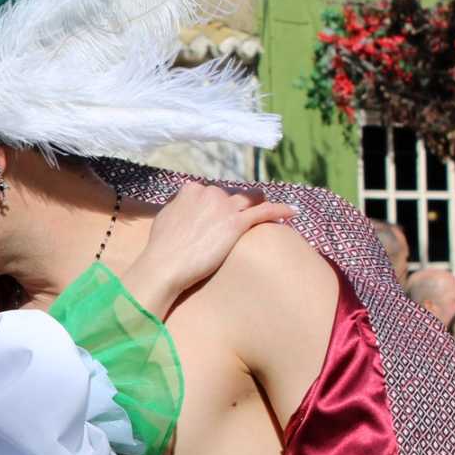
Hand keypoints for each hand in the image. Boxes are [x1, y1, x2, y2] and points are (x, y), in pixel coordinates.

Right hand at [122, 183, 296, 316]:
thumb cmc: (161, 247)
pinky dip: (281, 209)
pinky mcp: (236, 223)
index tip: (219, 214)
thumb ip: (179, 207)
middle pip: (232, 194)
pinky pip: (265, 211)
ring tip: (270, 211)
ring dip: (259, 204)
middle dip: (235, 206)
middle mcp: (209, 193)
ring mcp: (224, 207)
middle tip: (237, 222)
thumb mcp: (165, 217)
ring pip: (251, 199)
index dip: (216, 203)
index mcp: (191, 189)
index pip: (211, 190)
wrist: (165, 265)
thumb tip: (183, 206)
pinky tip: (293, 212)